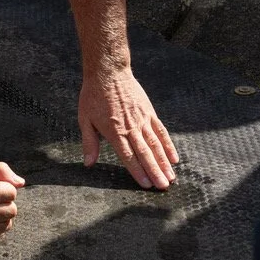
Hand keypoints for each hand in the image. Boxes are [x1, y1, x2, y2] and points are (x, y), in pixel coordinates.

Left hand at [79, 67, 178, 189]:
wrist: (109, 72)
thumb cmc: (93, 95)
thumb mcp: (85, 118)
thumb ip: (89, 142)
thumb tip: (88, 164)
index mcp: (114, 131)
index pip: (128, 156)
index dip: (137, 171)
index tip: (146, 185)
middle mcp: (131, 127)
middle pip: (145, 153)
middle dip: (155, 172)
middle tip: (163, 187)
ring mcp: (142, 119)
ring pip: (156, 144)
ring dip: (164, 162)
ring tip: (171, 177)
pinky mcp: (149, 112)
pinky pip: (161, 131)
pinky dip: (168, 145)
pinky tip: (174, 158)